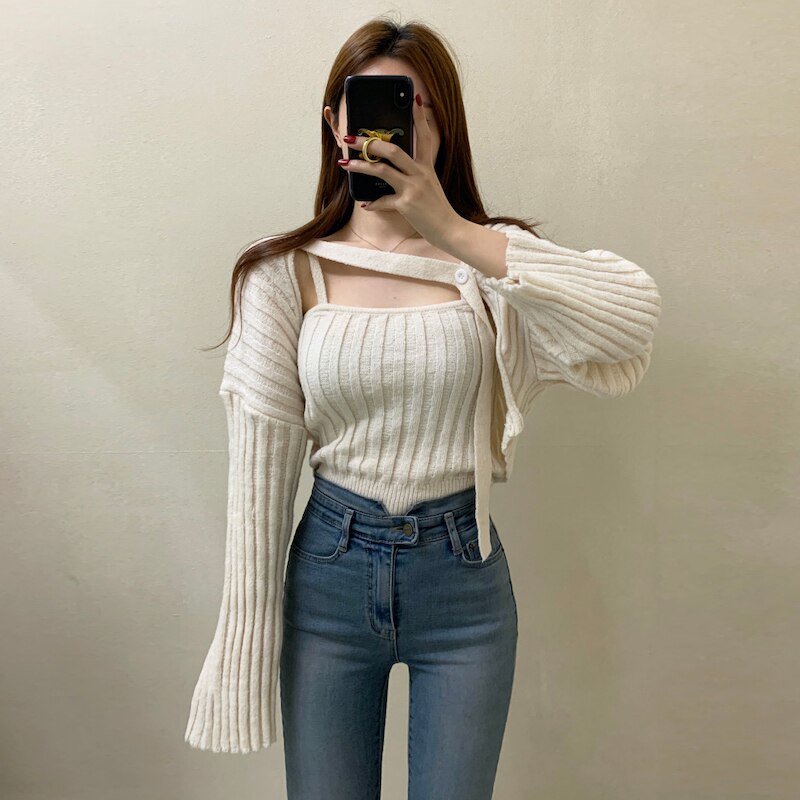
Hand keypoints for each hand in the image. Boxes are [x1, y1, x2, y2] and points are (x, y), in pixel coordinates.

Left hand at [338, 93, 459, 248]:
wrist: (450, 230)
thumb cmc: (438, 210)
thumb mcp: (430, 187)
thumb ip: (415, 176)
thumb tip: (392, 171)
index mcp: (427, 167)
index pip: (424, 136)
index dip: (419, 117)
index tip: (414, 98)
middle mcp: (420, 174)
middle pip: (393, 150)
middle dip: (369, 143)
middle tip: (351, 138)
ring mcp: (413, 188)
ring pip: (382, 170)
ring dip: (361, 166)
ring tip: (345, 163)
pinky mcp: (406, 204)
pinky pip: (384, 200)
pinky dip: (373, 203)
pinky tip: (365, 204)